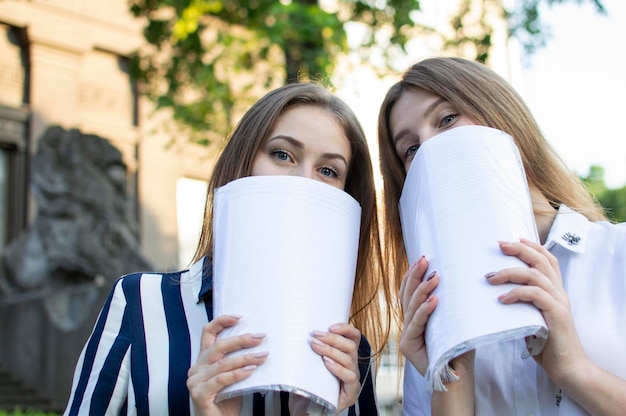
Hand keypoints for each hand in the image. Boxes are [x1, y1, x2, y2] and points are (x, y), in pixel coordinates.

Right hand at [187, 315, 268, 415]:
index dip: (221, 322)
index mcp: (203, 360)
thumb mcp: (232, 377)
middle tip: (260, 337)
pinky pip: (221, 379)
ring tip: (261, 356)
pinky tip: (251, 370)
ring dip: (245, 358)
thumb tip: (259, 346)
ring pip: (222, 363)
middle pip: (218, 346)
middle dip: (241, 340)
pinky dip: (238, 374)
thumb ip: (237, 362)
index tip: (239, 318)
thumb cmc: (226, 401)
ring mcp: (195, 381)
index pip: (208, 333)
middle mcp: (196, 368)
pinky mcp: (199, 393)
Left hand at [309, 323, 361, 413]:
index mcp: (346, 356)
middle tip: (315, 335)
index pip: (354, 338)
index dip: (346, 329)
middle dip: (332, 339)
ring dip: (331, 350)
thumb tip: (303, 330)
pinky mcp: (350, 394)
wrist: (305, 410)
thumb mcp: (310, 362)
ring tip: (316, 345)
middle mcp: (352, 367)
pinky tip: (326, 363)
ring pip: (349, 360)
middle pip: (351, 346)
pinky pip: (350, 377)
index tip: (330, 326)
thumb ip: (313, 348)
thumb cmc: (308, 383)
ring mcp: (353, 381)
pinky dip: (338, 368)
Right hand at [399, 256, 474, 412]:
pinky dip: (425, 311)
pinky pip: (416, 323)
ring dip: (422, 290)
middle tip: (424, 260)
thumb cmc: (459, 349)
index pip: (409, 291)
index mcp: (416, 317)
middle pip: (407, 295)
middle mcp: (408, 324)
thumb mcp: (455, 320)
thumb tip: (458, 278)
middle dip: (415, 276)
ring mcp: (406, 334)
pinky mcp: (408, 345)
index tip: (420, 259)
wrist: (456, 376)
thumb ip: (450, 304)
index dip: (412, 275)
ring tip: (434, 278)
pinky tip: (434, 300)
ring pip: (411, 307)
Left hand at [486, 239, 585, 383]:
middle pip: (541, 261)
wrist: (567, 367)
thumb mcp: (531, 317)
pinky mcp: (556, 315)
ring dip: (510, 272)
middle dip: (519, 249)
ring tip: (490, 278)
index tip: (512, 239)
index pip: (547, 260)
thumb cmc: (546, 343)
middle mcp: (558, 292)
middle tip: (499, 245)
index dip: (532, 247)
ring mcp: (559, 302)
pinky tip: (502, 298)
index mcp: (554, 291)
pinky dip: (517, 293)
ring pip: (536, 276)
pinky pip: (536, 295)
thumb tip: (497, 294)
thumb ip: (522, 304)